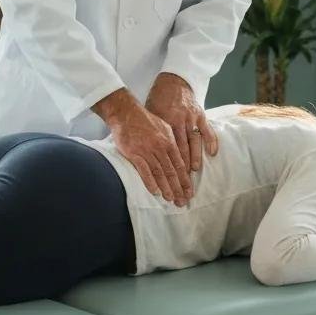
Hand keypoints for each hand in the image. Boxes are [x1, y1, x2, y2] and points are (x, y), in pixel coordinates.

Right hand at [92, 89, 192, 204]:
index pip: (180, 165)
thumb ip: (172, 141)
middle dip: (178, 188)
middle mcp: (160, 147)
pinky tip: (155, 192)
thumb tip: (179, 155)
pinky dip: (150, 182)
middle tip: (182, 201)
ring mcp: (147, 151)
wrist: (126, 113)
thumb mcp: (164, 127)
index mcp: (169, 142)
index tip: (189, 192)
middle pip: (171, 171)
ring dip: (166, 188)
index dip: (185, 180)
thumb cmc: (145, 120)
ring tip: (171, 199)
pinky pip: (144, 170)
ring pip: (159, 173)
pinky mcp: (134, 153)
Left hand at [145, 73, 217, 178]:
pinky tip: (212, 153)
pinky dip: (211, 142)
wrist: (173, 81)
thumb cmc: (158, 99)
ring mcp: (192, 118)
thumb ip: (152, 131)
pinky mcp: (201, 114)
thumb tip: (144, 150)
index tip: (168, 176)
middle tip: (181, 178)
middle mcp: (180, 121)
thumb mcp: (151, 114)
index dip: (169, 163)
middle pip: (182, 148)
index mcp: (165, 122)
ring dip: (195, 157)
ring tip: (194, 170)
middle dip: (182, 166)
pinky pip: (207, 130)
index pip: (168, 148)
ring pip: (194, 141)